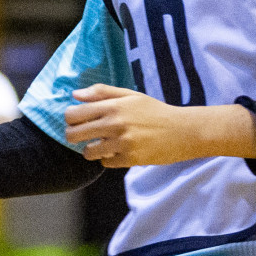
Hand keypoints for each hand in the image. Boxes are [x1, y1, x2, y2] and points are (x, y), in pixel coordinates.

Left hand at [65, 84, 255, 166]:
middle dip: (74, 136)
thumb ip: (101, 92)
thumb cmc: (155, 111)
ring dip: (91, 150)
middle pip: (73, 134)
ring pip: (88, 152)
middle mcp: (114, 124)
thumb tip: (75, 94)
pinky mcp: (130, 159)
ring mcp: (122, 143)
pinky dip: (108, 158)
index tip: (77, 121)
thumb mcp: (130, 96)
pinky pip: (105, 162)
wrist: (184, 131)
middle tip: (83, 136)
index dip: (70, 119)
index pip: (72, 114)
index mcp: (112, 106)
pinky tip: (118, 151)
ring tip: (102, 144)